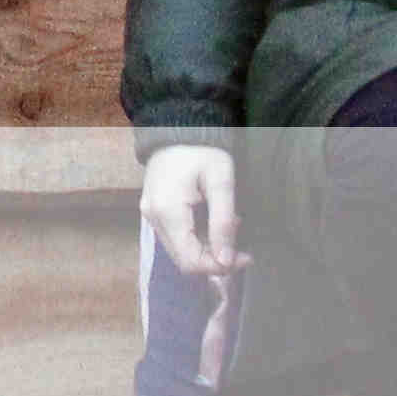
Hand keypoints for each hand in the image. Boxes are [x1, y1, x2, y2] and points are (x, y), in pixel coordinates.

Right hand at [141, 143, 241, 277]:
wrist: (177, 128)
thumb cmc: (202, 150)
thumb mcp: (221, 180)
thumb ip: (223, 221)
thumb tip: (225, 261)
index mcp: (167, 211)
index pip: (190, 261)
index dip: (219, 267)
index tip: (246, 257)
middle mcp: (154, 219)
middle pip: (184, 261)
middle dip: (216, 260)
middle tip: (241, 244)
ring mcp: (151, 217)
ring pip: (180, 253)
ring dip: (208, 250)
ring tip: (229, 227)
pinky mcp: (153, 213)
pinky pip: (176, 240)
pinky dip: (198, 240)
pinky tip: (213, 222)